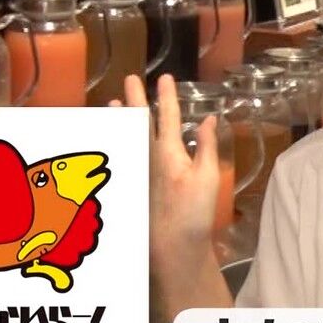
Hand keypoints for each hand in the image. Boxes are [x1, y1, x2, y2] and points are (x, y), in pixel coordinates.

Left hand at [110, 74, 219, 268]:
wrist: (171, 245)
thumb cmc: (194, 212)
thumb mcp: (208, 177)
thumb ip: (206, 145)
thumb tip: (209, 119)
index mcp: (167, 152)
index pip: (167, 116)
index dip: (166, 95)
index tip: (164, 77)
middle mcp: (146, 157)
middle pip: (138, 121)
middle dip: (136, 98)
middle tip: (130, 79)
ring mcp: (136, 171)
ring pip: (125, 137)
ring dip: (121, 119)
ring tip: (113, 103)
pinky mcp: (131, 185)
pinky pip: (122, 154)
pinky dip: (117, 141)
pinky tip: (114, 139)